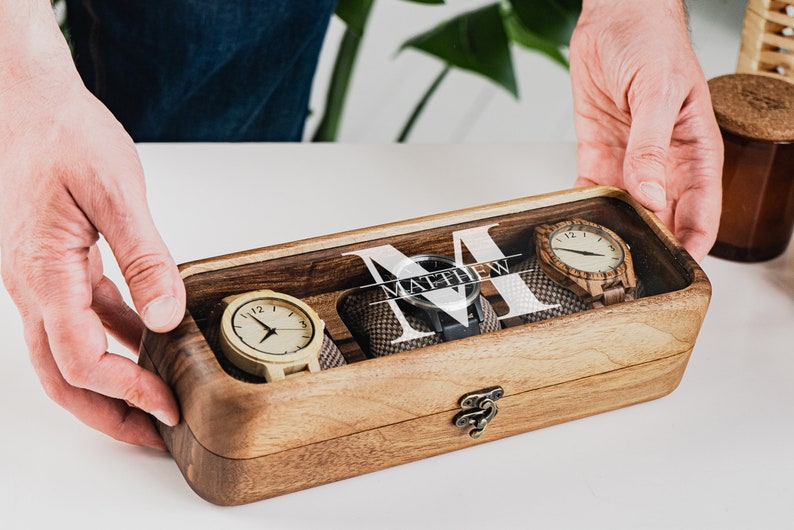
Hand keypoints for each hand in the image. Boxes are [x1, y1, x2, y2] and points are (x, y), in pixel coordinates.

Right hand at [0, 6, 185, 448]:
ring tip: (153, 401)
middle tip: (152, 437)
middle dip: (108, 414)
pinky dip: (113, 337)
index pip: (83, 360)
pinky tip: (147, 338)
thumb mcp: (115, 193)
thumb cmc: (59, 132)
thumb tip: (166, 315)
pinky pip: (81, 316)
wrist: (24, 96)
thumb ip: (144, 258)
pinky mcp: (54, 264)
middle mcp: (34, 286)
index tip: (168, 405)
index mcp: (44, 275)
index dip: (127, 391)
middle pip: (64, 376)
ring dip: (111, 383)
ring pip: (69, 352)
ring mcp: (40, 278)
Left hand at [569, 0, 722, 261]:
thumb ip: (651, 145)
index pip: (703, 209)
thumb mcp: (659, 91)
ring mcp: (630, 163)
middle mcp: (664, 164)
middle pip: (663, 219)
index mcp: (694, 151)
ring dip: (616, 231)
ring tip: (600, 255)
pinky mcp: (598, 156)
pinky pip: (592, 191)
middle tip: (632, 270)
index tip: (681, 268)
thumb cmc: (653, 42)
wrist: (613, 18)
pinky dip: (585, 208)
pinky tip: (577, 223)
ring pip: (627, 211)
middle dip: (651, 245)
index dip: (694, 242)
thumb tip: (651, 193)